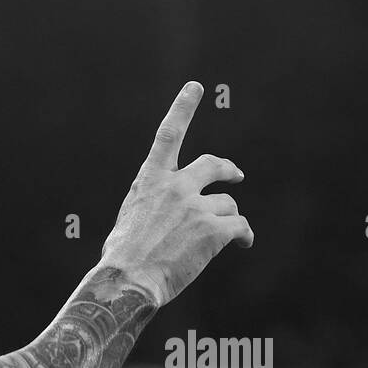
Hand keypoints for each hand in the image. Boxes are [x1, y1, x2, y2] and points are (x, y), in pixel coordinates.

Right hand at [100, 81, 252, 306]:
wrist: (129, 280)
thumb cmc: (123, 256)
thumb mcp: (130, 217)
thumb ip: (153, 204)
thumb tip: (168, 213)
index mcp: (150, 180)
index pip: (168, 135)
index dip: (183, 108)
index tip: (195, 87)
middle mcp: (175, 186)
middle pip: (213, 164)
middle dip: (228, 168)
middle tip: (236, 176)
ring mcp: (196, 207)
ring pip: (228, 204)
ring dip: (229, 218)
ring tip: (228, 237)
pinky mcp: (214, 230)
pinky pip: (240, 226)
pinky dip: (243, 235)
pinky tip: (243, 243)